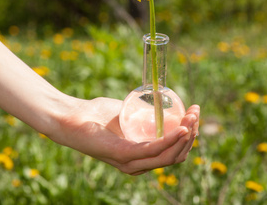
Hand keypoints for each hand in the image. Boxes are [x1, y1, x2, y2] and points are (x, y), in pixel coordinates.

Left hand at [48, 97, 199, 174]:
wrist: (70, 116)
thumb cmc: (95, 115)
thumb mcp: (127, 114)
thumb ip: (143, 114)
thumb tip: (164, 102)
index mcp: (140, 157)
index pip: (173, 152)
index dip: (189, 135)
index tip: (194, 112)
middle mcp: (137, 165)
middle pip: (176, 155)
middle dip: (192, 134)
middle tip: (196, 112)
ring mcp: (130, 163)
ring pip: (169, 156)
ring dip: (185, 136)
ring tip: (192, 117)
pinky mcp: (123, 155)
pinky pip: (153, 150)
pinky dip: (170, 140)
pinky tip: (181, 128)